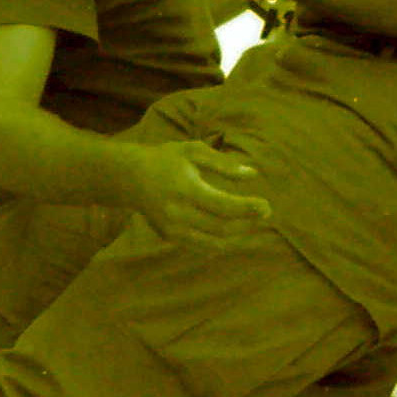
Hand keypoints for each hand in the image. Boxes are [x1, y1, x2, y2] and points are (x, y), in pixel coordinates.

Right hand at [116, 140, 272, 246]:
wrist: (129, 177)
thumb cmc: (165, 159)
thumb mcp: (193, 152)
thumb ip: (223, 164)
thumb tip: (253, 174)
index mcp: (186, 190)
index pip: (223, 206)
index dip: (248, 209)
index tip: (267, 206)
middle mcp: (178, 213)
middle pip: (222, 227)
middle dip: (248, 223)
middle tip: (266, 213)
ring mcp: (173, 229)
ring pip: (214, 242)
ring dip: (238, 236)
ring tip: (255, 224)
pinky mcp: (170, 237)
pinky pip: (202, 245)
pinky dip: (221, 241)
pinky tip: (235, 232)